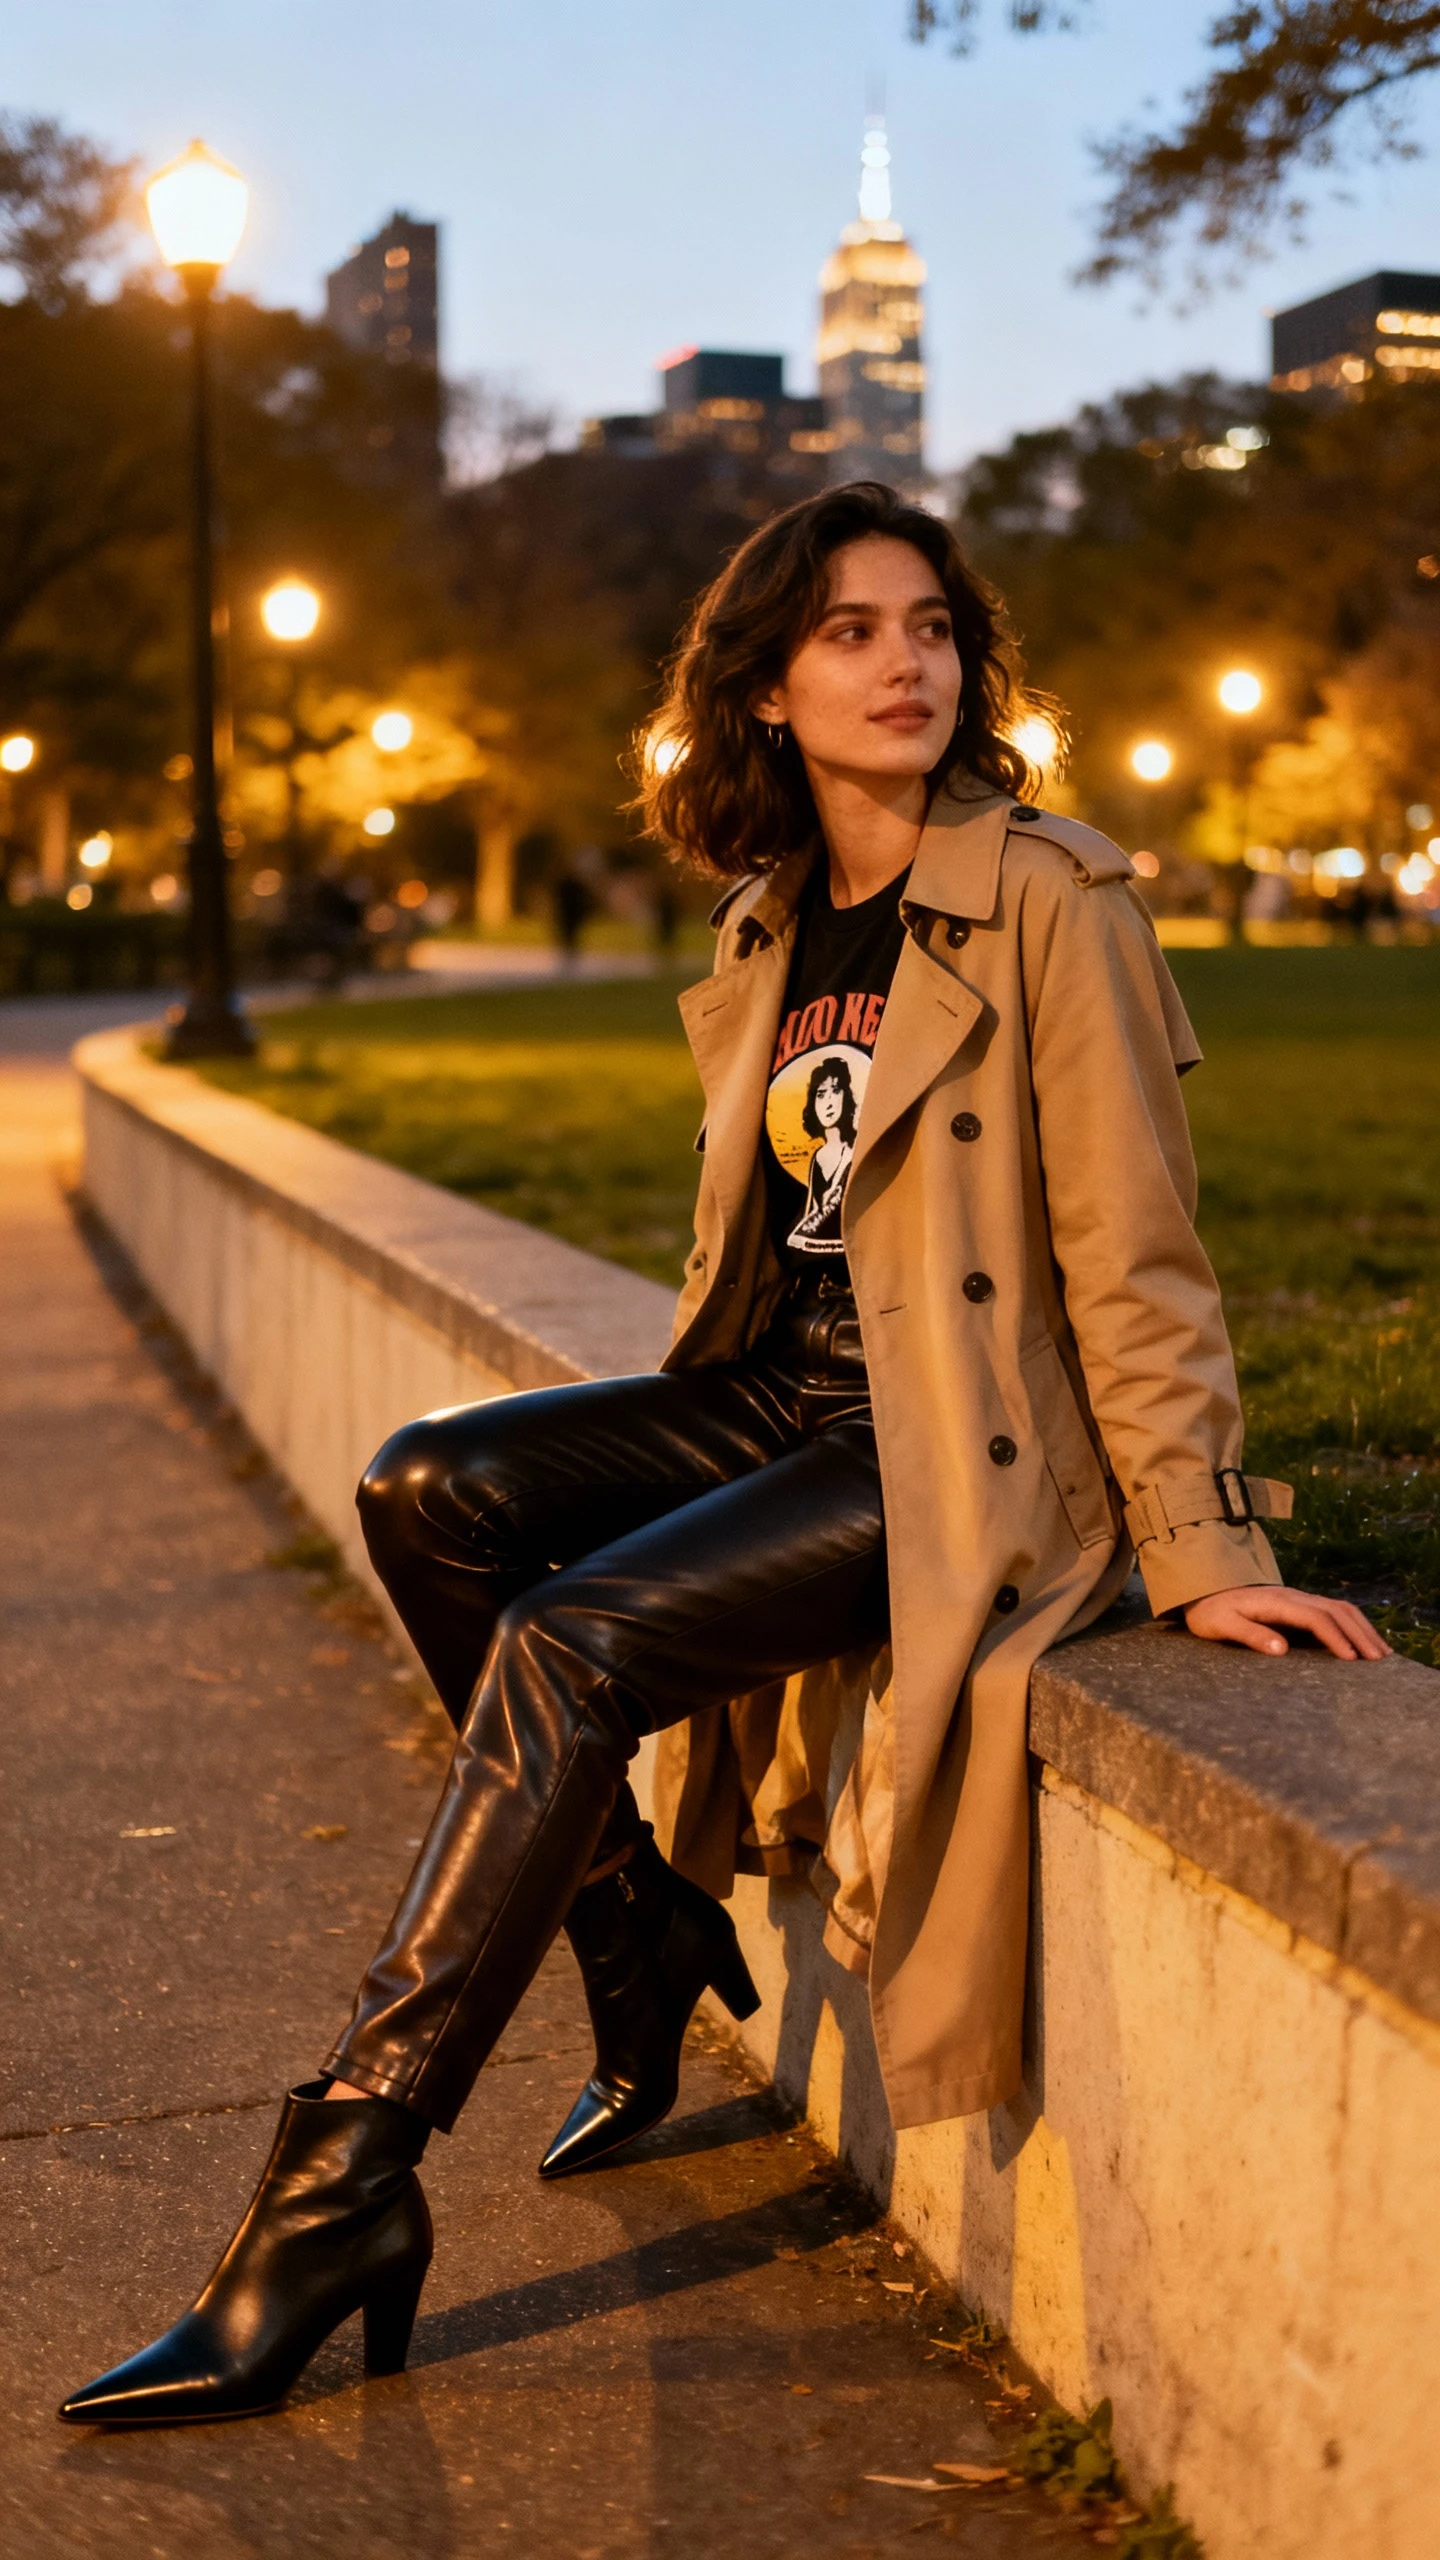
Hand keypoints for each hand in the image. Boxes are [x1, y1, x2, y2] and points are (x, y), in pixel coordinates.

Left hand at [1184, 1586, 1390, 1659]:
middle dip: (1360, 1634)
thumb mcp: (1222, 1626)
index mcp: (1276, 1602)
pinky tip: (1364, 1641)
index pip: (1315, 1618)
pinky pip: (1334, 1611)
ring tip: (1382, 1653)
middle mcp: (1293, 1596)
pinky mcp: (1300, 1604)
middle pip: (1336, 1610)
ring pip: (1340, 1608)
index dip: (1335, 1637)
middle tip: (1380, 1660)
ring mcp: (1299, 1598)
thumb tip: (1281, 1650)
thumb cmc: (1211, 1613)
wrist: (1204, 1590)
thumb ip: (1250, 1635)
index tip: (1351, 1659)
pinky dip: (1354, 1624)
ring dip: (1362, 1628)